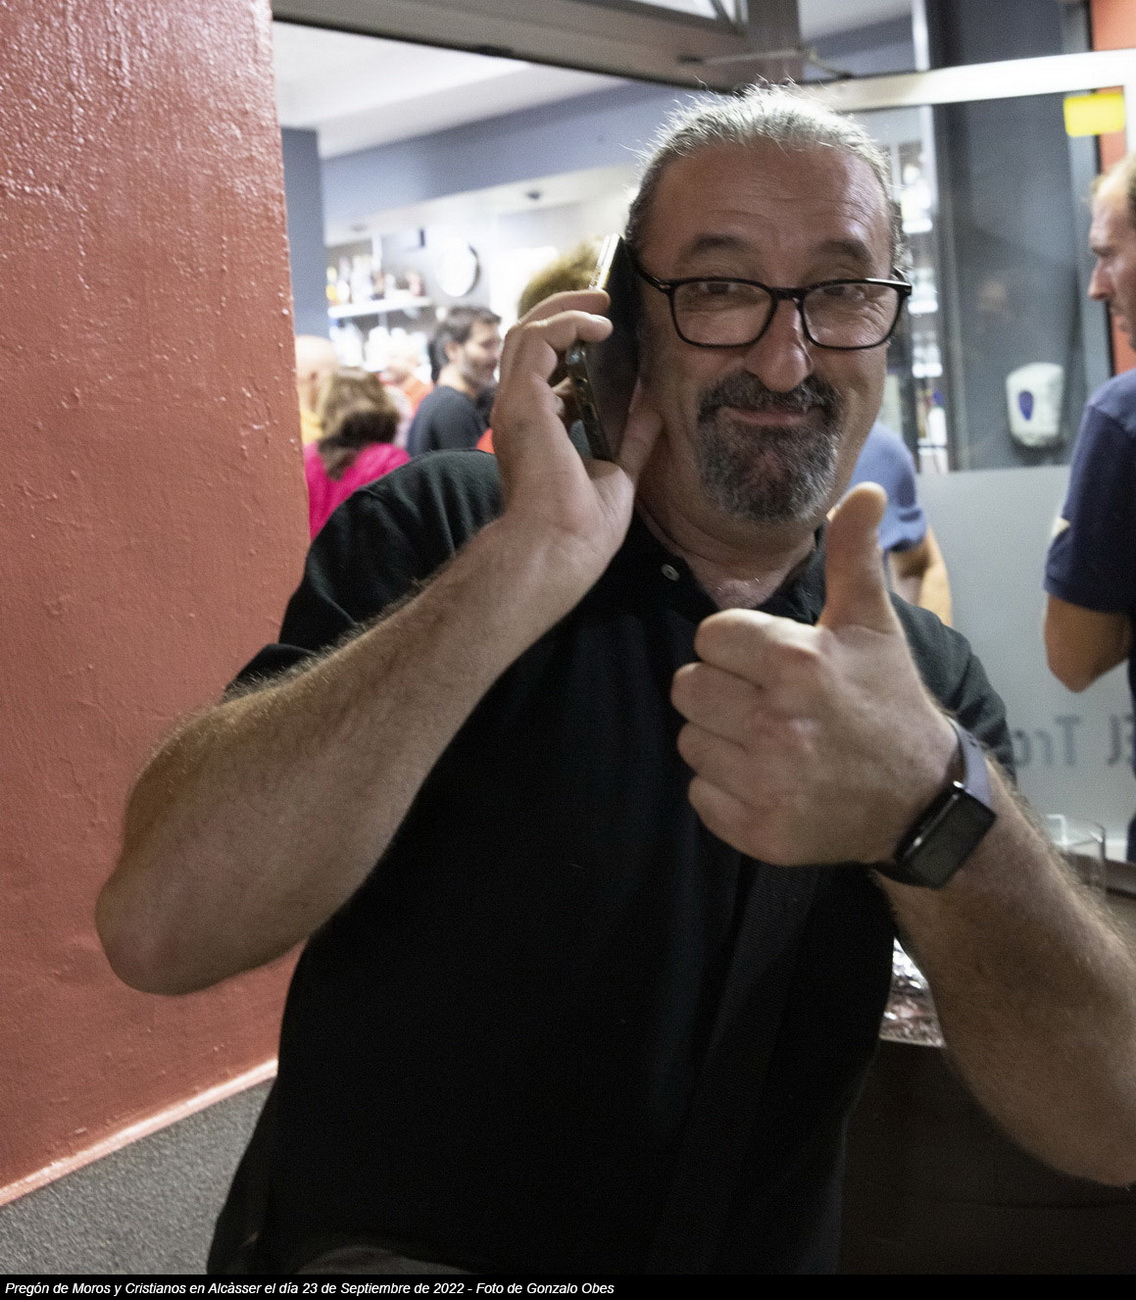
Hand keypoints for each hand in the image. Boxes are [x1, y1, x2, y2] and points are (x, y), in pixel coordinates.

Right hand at [491, 290, 661, 584]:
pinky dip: (567, 323)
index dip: (571, 346)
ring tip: (603, 301)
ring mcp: (515, 406)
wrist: (560, 548)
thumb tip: (654, 403)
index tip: (607, 333)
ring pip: (525, 334)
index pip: (544, 373)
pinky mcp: (522, 402)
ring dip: (564, 309)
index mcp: (537, 431)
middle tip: (602, 300)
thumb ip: (631, 436)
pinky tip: (601, 324)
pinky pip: (538, 342)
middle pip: (528, 344)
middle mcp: (520, 413)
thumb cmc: (581, 527)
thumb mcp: (618, 471)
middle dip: (563, 314)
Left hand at [670, 484, 957, 864]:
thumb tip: (866, 489)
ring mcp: (766, 781)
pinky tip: (767, 780)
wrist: (921, 799)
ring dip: (720, 739)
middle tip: (765, 701)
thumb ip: (854, 555)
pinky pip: (700, 793)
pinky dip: (725, 789)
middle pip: (687, 687)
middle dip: (721, 690)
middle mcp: (775, 722)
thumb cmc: (888, 700)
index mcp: (796, 663)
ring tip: (769, 741)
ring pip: (690, 740)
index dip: (735, 646)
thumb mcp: (874, 625)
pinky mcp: (758, 831)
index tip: (771, 662)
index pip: (709, 637)